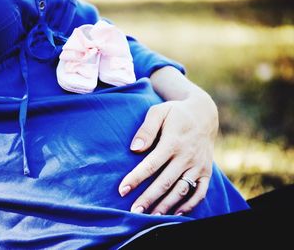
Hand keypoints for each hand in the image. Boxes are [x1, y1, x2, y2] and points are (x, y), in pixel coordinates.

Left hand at [118, 67, 218, 215]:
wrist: (204, 114)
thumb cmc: (175, 113)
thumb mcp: (160, 112)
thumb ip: (146, 128)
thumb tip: (135, 148)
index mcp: (173, 142)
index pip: (151, 164)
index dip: (136, 178)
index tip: (122, 190)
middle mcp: (187, 156)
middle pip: (165, 182)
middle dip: (148, 198)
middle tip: (134, 211)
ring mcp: (198, 166)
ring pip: (181, 190)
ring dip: (166, 205)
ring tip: (150, 216)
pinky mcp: (206, 171)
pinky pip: (200, 192)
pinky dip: (189, 205)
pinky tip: (175, 213)